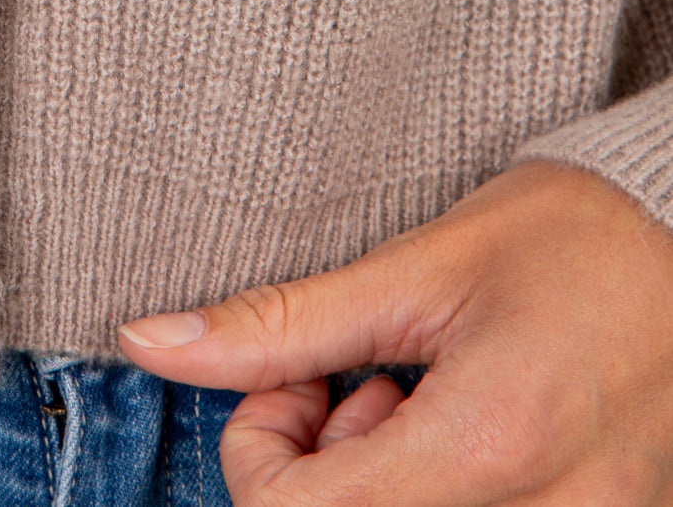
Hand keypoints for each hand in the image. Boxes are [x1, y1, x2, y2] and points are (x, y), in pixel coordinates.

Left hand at [116, 159, 672, 503]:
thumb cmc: (567, 233)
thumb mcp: (417, 267)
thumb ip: (281, 325)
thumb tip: (146, 344)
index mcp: (488, 445)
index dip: (259, 453)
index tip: (294, 381)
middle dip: (321, 473)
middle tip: (356, 384)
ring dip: (381, 488)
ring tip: (415, 400)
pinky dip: (440, 495)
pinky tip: (462, 432)